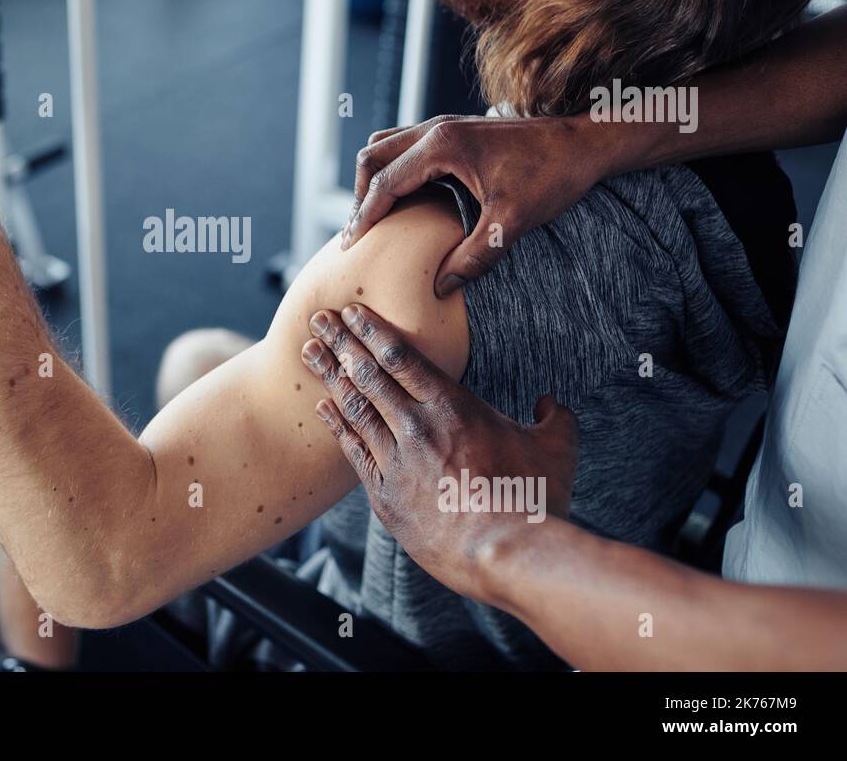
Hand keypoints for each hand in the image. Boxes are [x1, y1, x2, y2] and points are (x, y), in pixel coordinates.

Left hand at [301, 303, 578, 603]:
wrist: (505, 553)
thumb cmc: (534, 499)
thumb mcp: (556, 448)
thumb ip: (553, 417)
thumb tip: (551, 403)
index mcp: (454, 407)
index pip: (403, 358)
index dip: (374, 331)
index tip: (352, 312)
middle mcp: (418, 427)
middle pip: (369, 374)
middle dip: (341, 342)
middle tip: (318, 319)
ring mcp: (397, 460)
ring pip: (355, 408)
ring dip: (330, 376)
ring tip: (309, 352)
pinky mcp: (385, 495)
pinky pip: (353, 451)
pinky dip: (337, 425)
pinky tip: (324, 407)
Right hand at [342, 114, 609, 297]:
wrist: (586, 142)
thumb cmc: (553, 175)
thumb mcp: (511, 223)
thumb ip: (473, 256)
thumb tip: (440, 287)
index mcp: (441, 146)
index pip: (383, 183)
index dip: (363, 217)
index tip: (351, 246)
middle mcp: (436, 128)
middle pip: (372, 157)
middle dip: (359, 196)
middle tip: (358, 234)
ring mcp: (445, 125)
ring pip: (386, 145)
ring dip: (374, 179)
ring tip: (375, 216)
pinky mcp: (456, 130)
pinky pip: (406, 145)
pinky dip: (394, 169)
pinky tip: (407, 199)